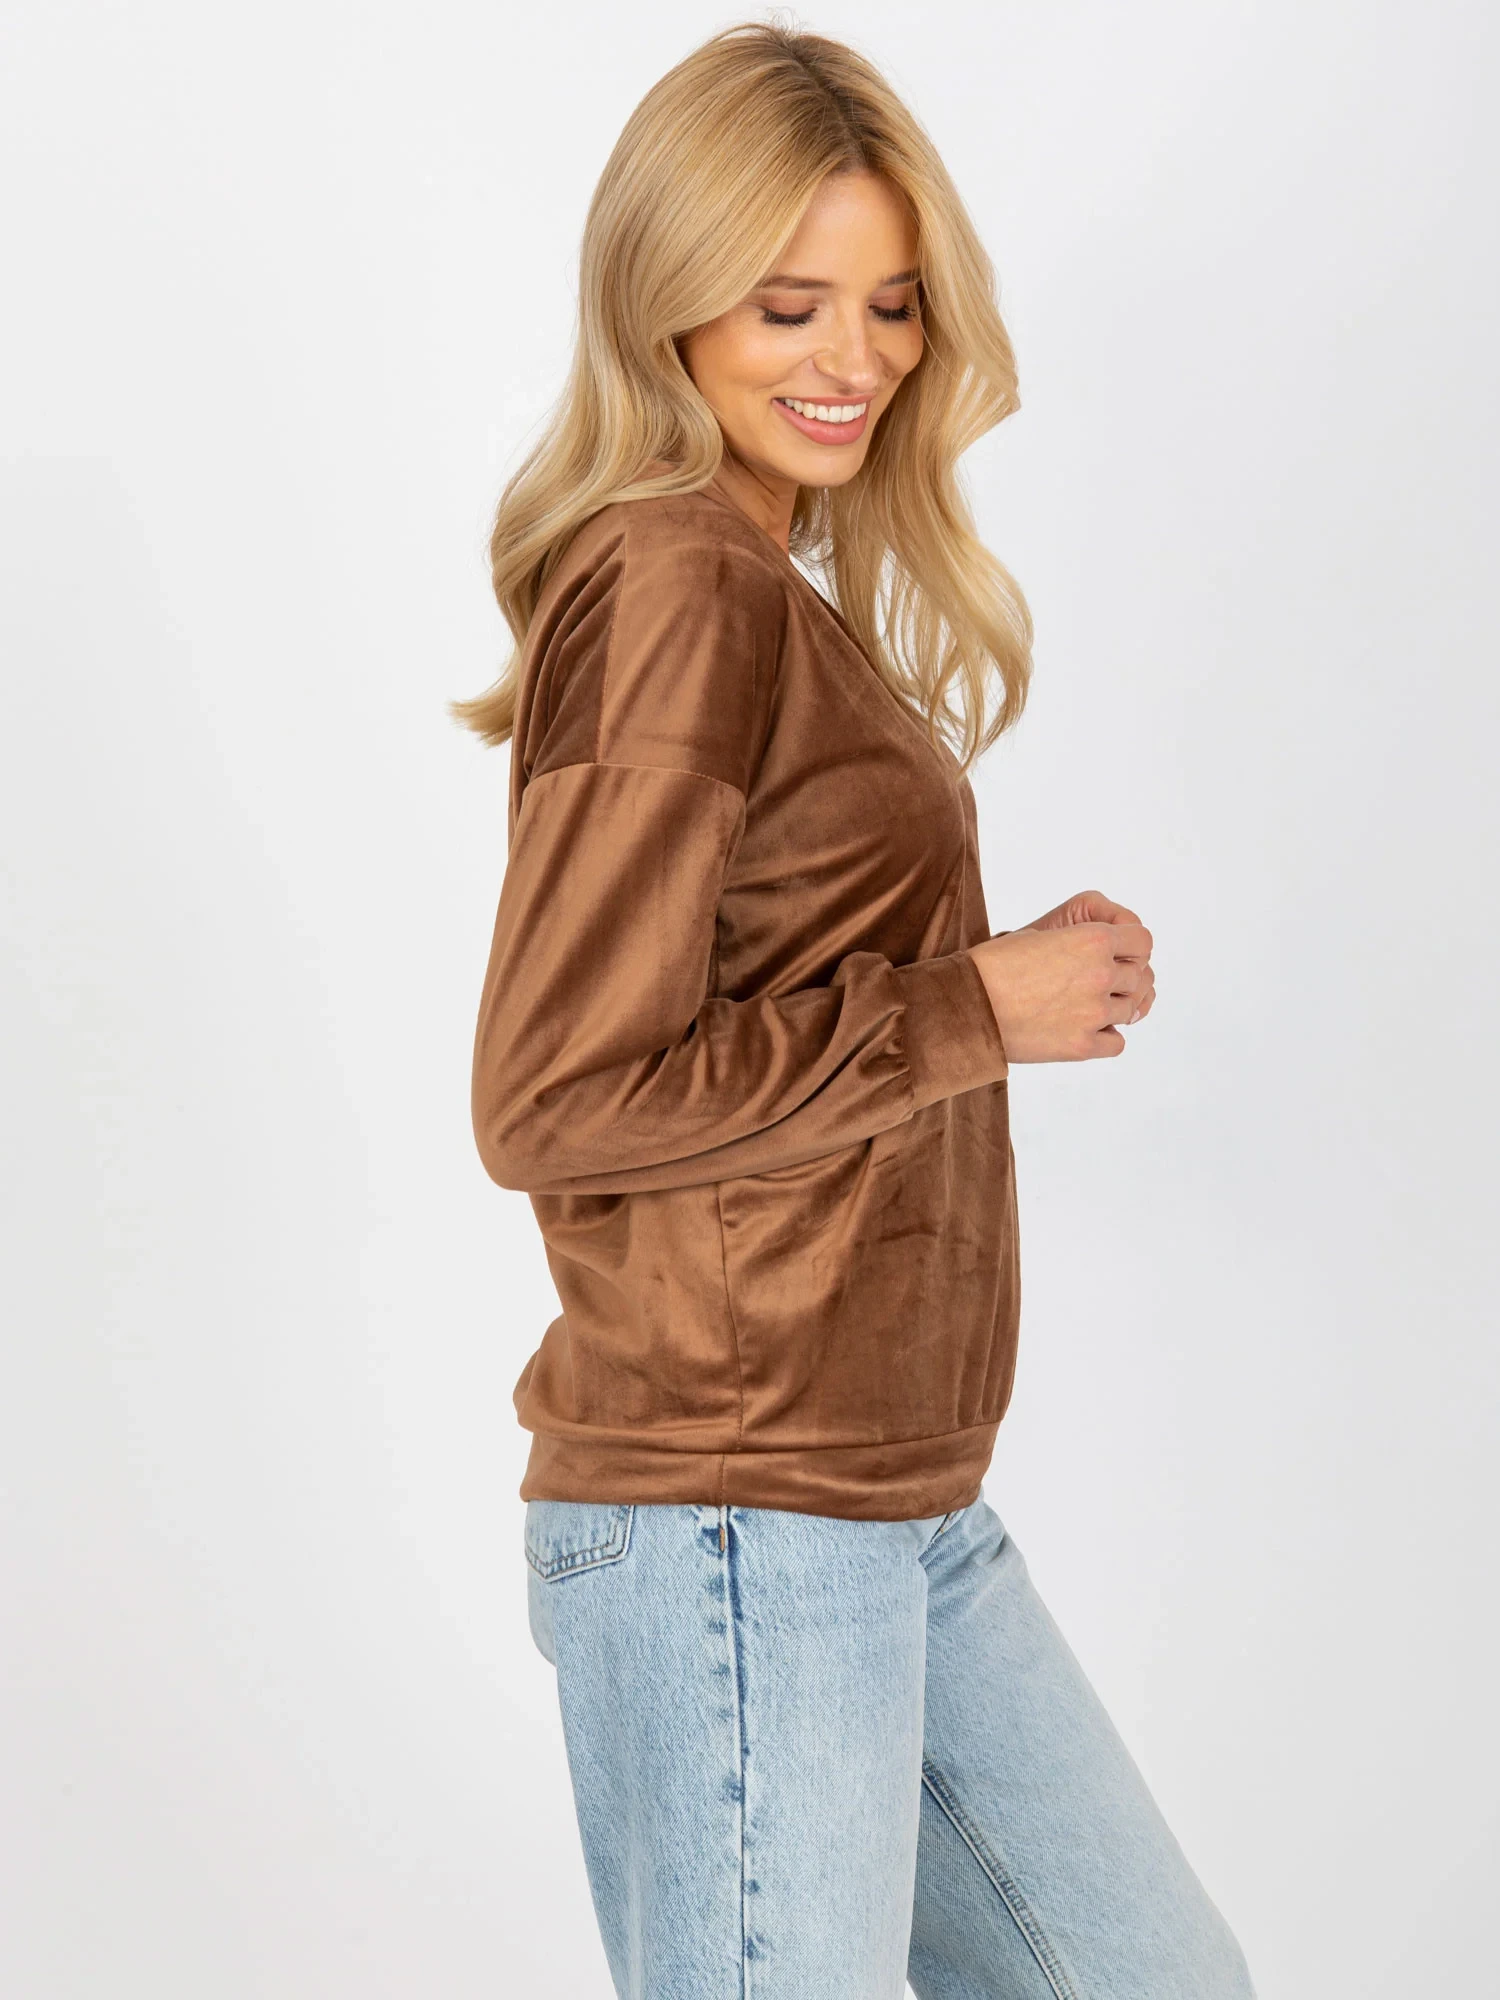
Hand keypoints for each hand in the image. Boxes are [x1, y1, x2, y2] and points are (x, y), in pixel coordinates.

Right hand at [965, 889, 1155, 1061]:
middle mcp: (1100, 974)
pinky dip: (1106, 1036)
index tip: (1118, 956)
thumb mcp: (1039, 935)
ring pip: (1131, 1010)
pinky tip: (1084, 1029)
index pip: (1142, 941)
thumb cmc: (993, 966)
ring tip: (1083, 1008)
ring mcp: (1094, 1013)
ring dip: (1113, 1008)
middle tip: (1095, 984)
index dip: (1131, 948)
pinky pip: (1117, 1042)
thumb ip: (1078, 941)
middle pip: (1139, 977)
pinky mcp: (1083, 1045)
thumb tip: (1100, 954)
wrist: (966, 1005)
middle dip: (1121, 979)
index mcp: (1092, 939)